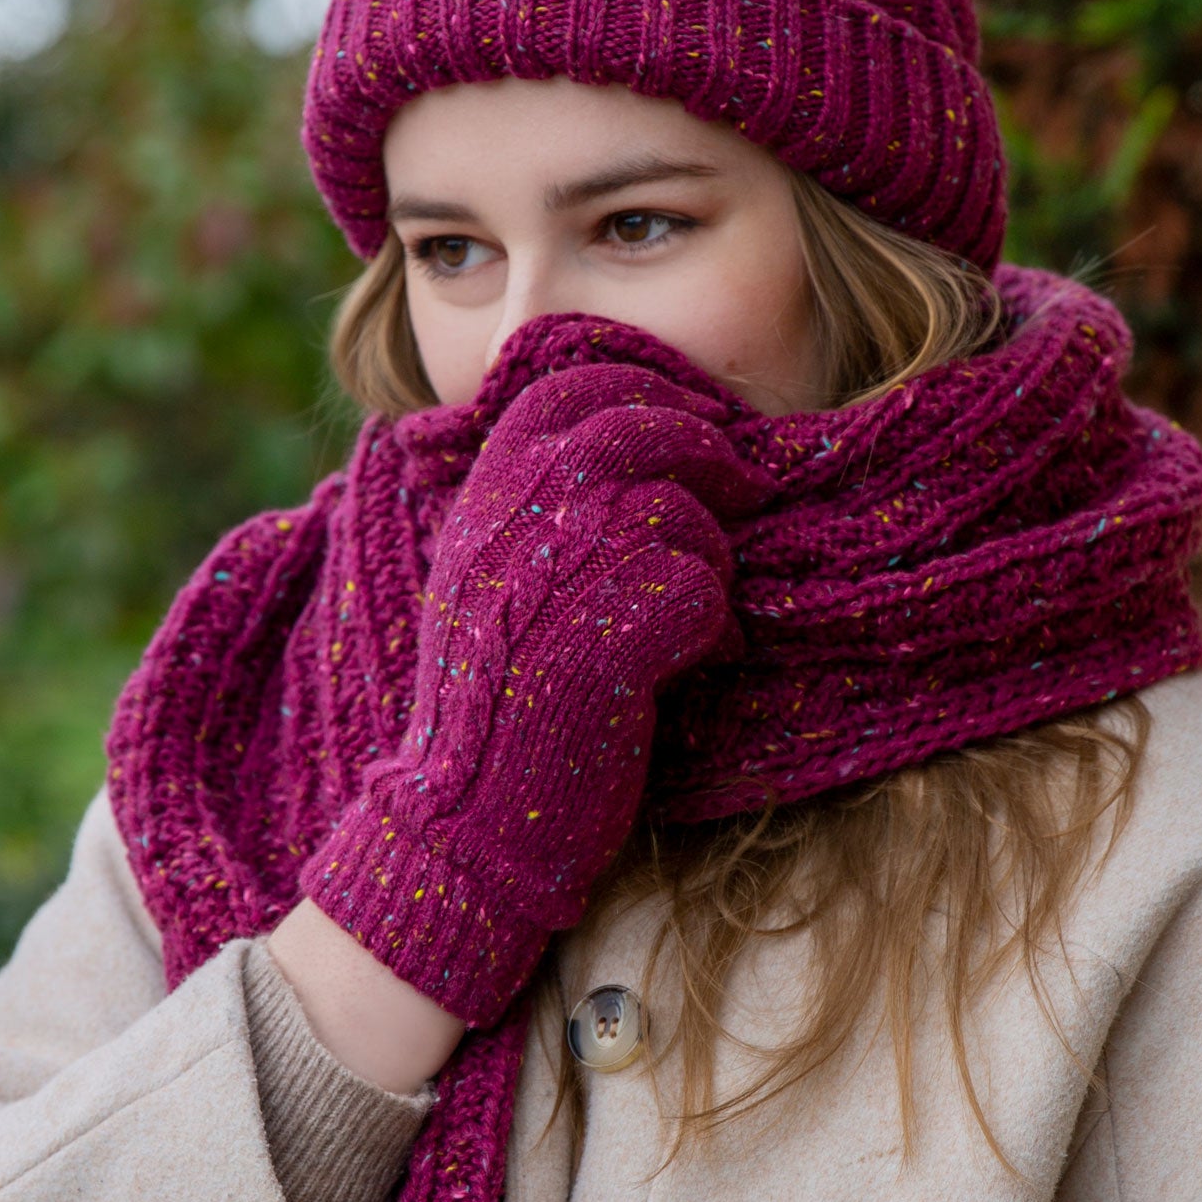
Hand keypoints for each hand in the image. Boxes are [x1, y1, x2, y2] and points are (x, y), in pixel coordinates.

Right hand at [297, 362, 771, 1024]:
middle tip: (741, 489)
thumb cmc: (500, 701)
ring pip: (682, 513)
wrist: (461, 818)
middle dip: (706, 449)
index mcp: (482, 493)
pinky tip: (692, 668)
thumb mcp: (495, 576)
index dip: (650, 387)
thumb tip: (653, 434)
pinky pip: (702, 593)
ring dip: (710, 562)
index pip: (573, 383)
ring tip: (692, 619)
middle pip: (640, 424)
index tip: (695, 418)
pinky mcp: (608, 641)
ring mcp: (558, 574)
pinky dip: (715, 633)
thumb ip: (545, 504)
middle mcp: (512, 518)